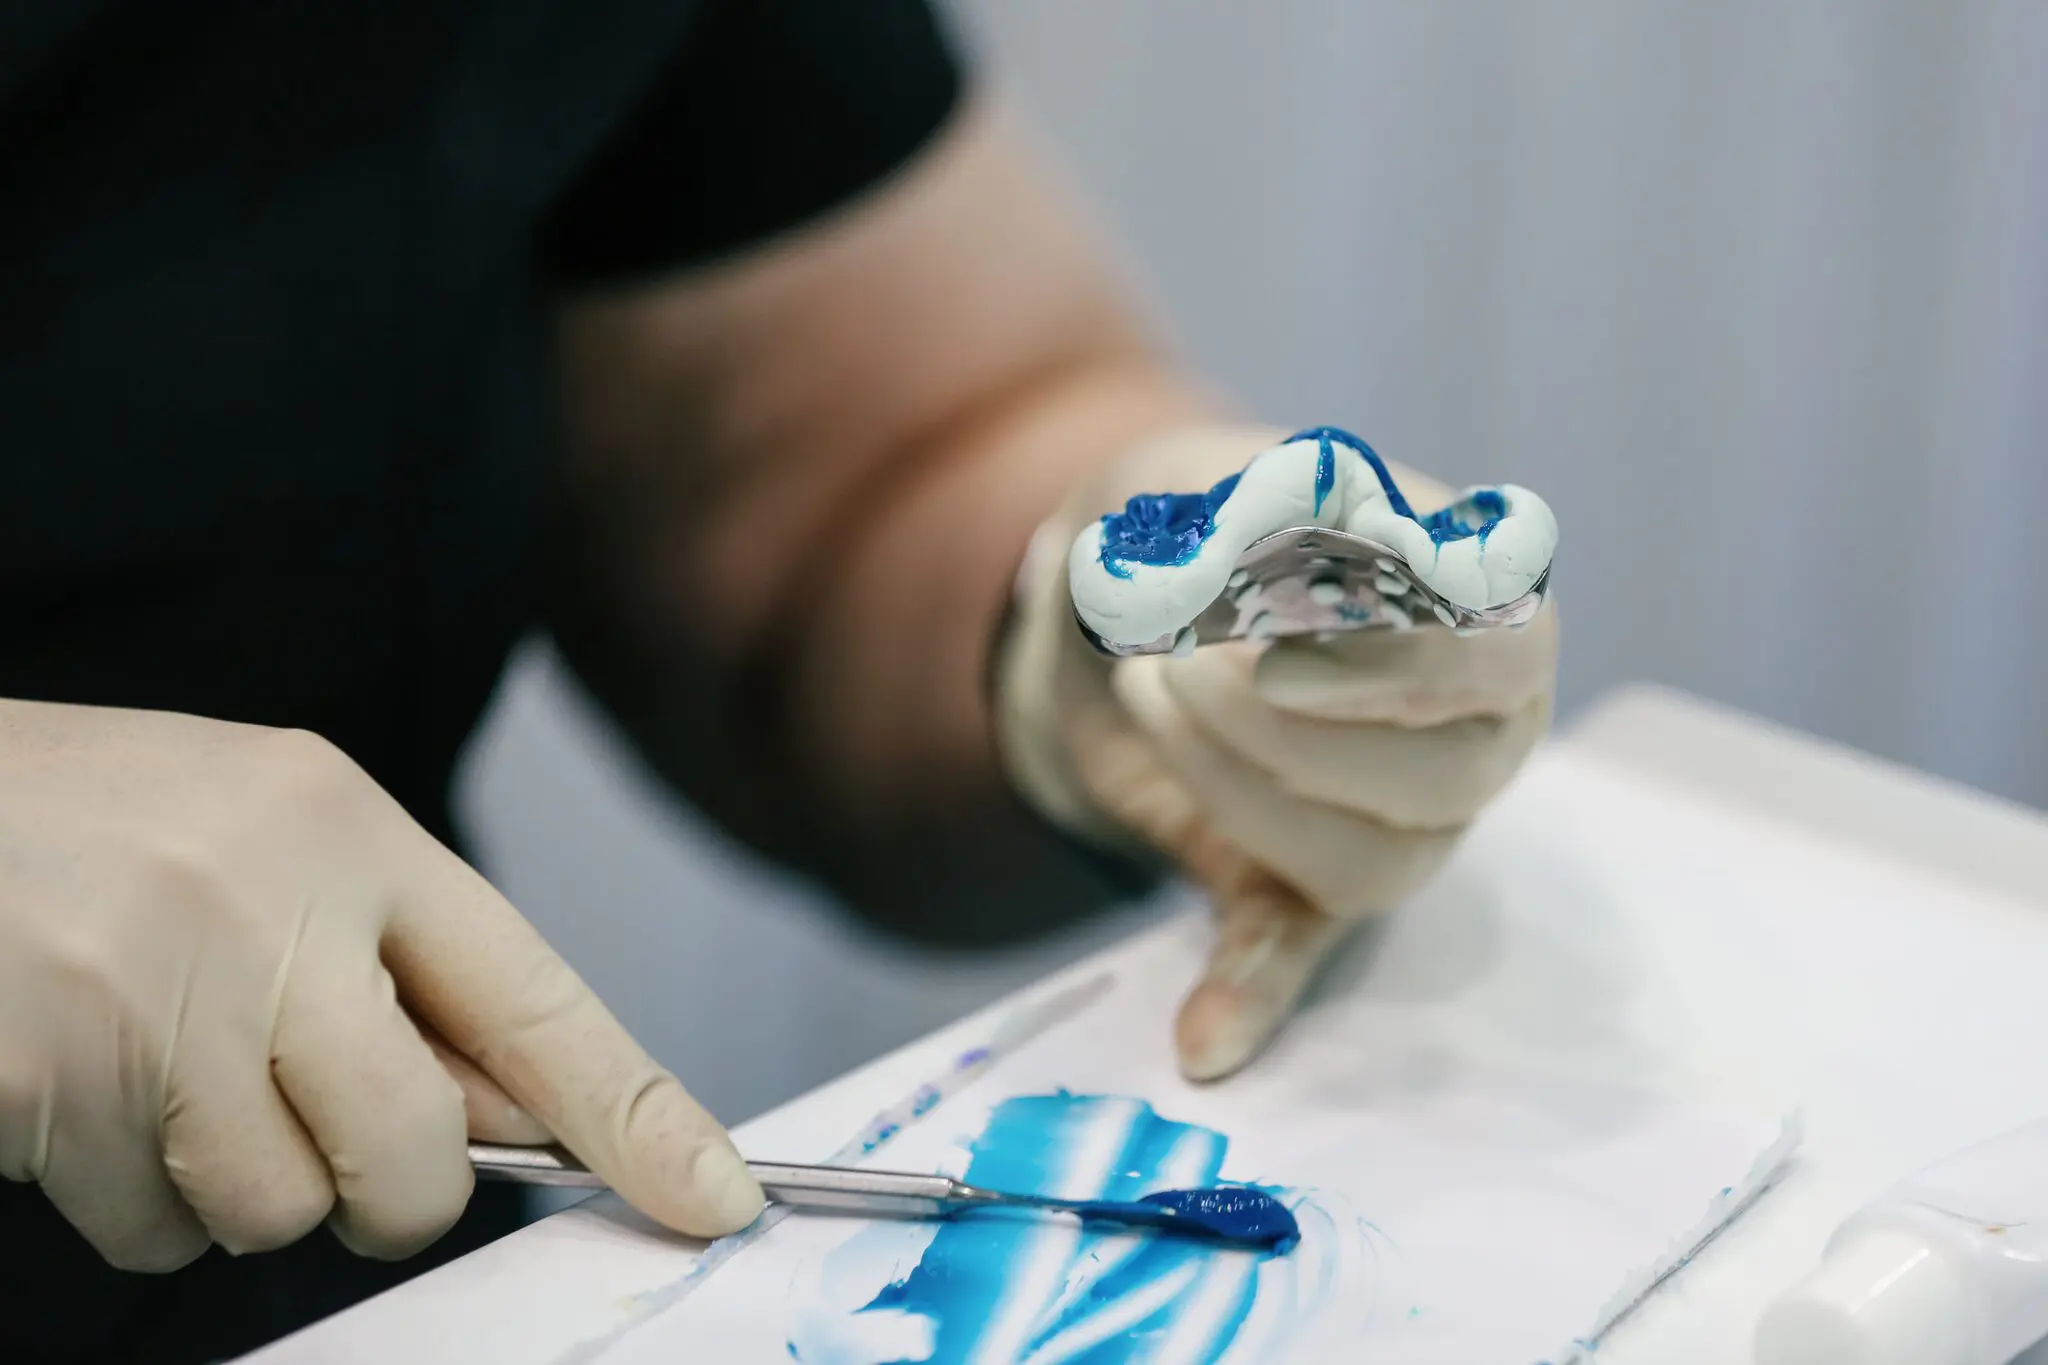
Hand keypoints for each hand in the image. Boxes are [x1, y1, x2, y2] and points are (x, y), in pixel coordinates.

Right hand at [0, 699, 761, 1270]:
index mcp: (347, 828)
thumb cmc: (100, 831)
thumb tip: (526, 1123)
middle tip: (313, 1129)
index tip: (716, 1194)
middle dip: (387, 1191)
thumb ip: (399, 971)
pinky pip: (159, 1232)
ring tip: (161, 1073)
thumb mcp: (274, 845)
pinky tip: (89, 1094)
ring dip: (237, 1188)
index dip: (639, 1114)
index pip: (535, 997)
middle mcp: (270, 901)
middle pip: (418, 1152)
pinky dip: (139, 1204)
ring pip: (283, 1211)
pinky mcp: (57, 1078)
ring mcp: (157, 991)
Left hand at [997, 426, 1557, 1079]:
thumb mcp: (1194, 476)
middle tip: (1181, 661)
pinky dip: (1252, 993)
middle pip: (1445, 775)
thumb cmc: (1188, 522)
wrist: (1112, 600)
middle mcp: (1472, 730)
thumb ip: (1232, 506)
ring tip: (1145, 690)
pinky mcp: (1304, 886)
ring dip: (1241, 789)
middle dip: (1297, 726)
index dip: (1403, 649)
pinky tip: (1204, 1041)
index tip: (1283, 623)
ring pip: (1372, 861)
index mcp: (1480, 606)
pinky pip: (1299, 955)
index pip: (1504, 647)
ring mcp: (1400, 823)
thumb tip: (1262, 560)